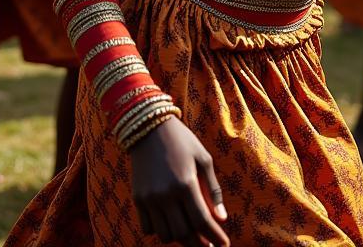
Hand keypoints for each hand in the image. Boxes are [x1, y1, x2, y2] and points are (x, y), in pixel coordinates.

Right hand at [129, 117, 228, 246]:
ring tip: (190, 232)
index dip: (215, 237)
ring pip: (165, 235)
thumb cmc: (182, 140)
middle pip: (183, 234)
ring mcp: (149, 198)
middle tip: (208, 243)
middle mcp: (166, 194)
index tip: (224, 245)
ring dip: (180, 238)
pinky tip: (171, 222)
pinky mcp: (138, 199)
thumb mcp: (203, 158)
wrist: (149, 127)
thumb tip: (222, 218)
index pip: (202, 221)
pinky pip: (148, 228)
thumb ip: (213, 189)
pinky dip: (161, 230)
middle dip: (199, 243)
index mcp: (185, 183)